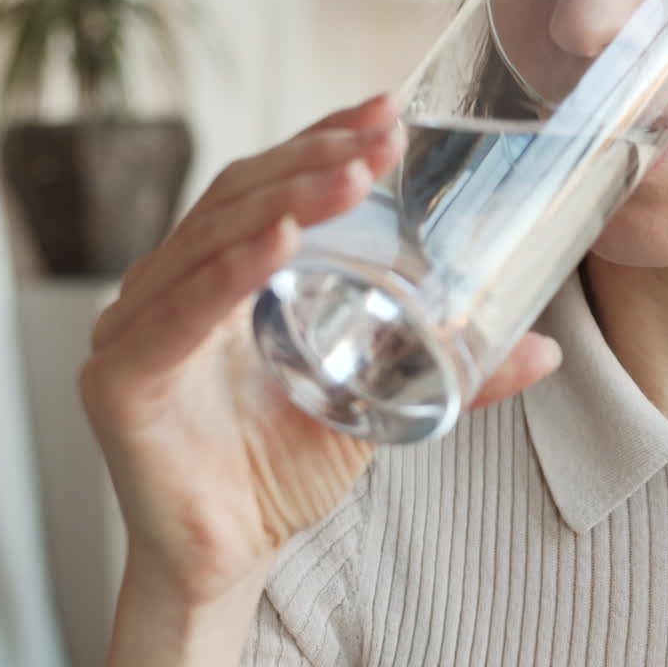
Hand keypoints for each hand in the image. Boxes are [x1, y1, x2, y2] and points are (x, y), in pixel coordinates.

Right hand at [80, 95, 562, 610]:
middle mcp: (174, 286)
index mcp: (225, 277)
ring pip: (210, 239)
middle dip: (315, 159)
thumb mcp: (379, 401)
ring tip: (350, 175)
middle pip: (240, 198)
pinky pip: (177, 314)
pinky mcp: (122, 377)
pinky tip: (277, 241)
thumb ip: (450, 372)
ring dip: (284, 200)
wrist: (231, 556)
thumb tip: (545, 350)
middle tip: (381, 136)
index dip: (322, 142)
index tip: (386, 111)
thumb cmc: (285, 470)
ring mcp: (140, 326)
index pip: (269, 187)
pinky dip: (227, 273)